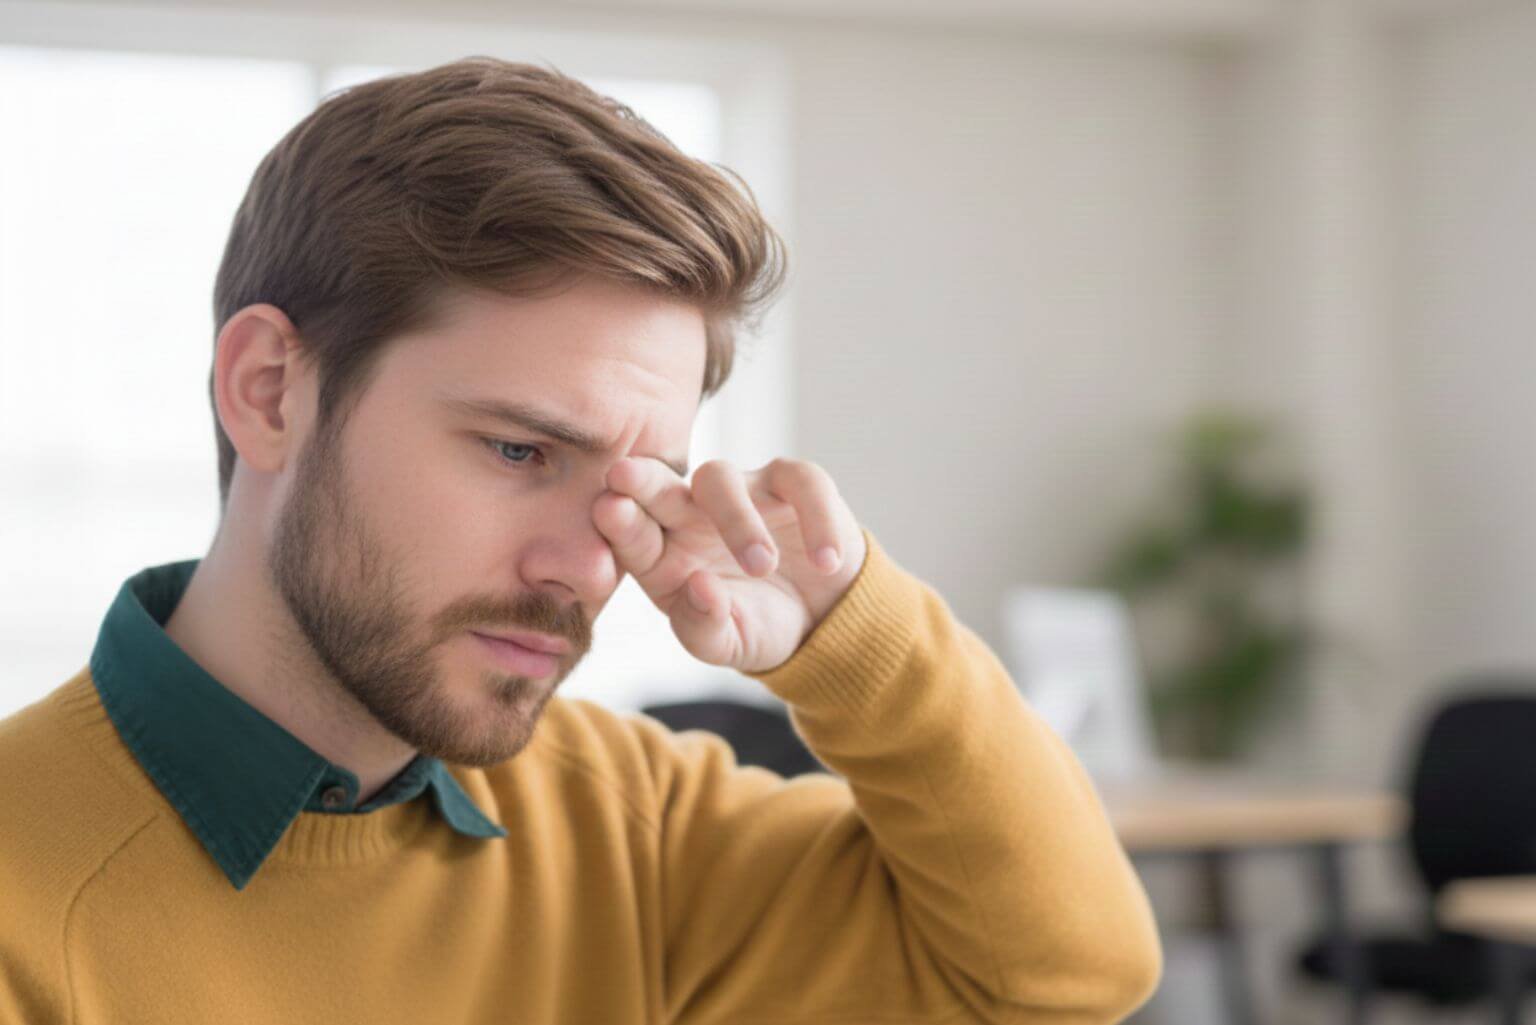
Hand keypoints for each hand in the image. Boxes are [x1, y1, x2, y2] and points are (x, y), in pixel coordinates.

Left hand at [592, 456, 866, 673]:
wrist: (823, 620)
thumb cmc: (758, 627)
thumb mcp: (727, 644)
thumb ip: (703, 626)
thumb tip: (699, 587)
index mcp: (663, 555)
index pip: (632, 533)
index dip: (620, 522)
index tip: (608, 509)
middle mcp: (691, 515)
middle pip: (660, 487)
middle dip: (641, 480)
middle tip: (623, 475)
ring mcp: (742, 492)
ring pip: (721, 480)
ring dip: (736, 520)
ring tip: (761, 567)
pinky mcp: (793, 484)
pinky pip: (800, 484)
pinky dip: (815, 520)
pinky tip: (825, 562)